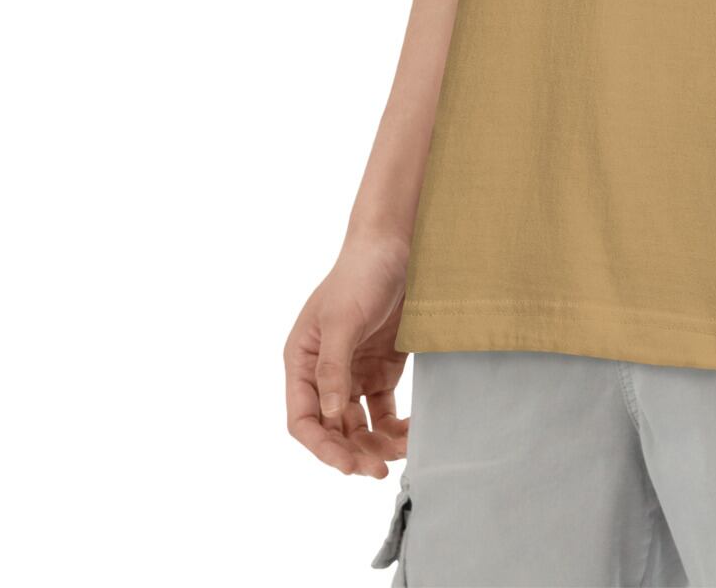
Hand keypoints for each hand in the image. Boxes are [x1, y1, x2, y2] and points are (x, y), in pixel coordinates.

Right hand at [284, 232, 412, 476]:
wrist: (397, 246)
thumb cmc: (360, 275)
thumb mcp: (342, 319)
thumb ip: (332, 369)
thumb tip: (327, 416)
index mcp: (302, 361)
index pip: (303, 419)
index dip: (322, 447)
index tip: (347, 465)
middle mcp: (324, 373)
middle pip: (331, 429)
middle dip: (353, 452)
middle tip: (379, 470)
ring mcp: (353, 373)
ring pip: (358, 425)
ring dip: (375, 444)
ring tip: (402, 453)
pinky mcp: (381, 370)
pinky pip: (384, 410)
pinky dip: (396, 427)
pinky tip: (413, 433)